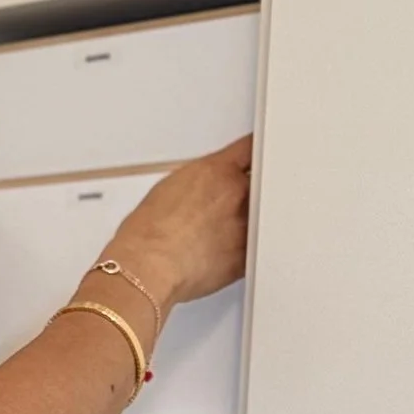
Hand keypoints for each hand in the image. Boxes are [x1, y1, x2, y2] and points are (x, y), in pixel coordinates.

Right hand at [111, 138, 250, 312]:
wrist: (151, 264)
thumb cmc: (151, 231)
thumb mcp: (171, 187)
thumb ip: (199, 181)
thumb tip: (203, 189)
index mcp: (219, 170)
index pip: (249, 148)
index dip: (254, 152)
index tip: (256, 155)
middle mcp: (238, 194)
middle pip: (262, 182)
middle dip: (250, 189)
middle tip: (225, 204)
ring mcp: (247, 225)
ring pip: (263, 216)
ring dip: (249, 220)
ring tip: (217, 233)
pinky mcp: (248, 256)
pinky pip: (258, 248)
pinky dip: (247, 249)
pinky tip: (223, 253)